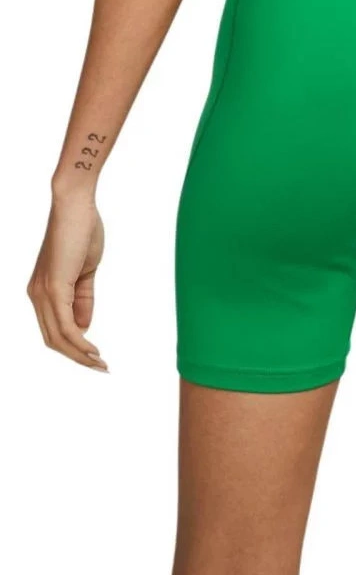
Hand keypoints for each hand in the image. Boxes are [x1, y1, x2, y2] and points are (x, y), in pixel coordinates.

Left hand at [28, 192, 107, 370]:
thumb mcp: (85, 272)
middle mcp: (37, 295)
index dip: (73, 347)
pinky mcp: (54, 288)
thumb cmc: (81, 231)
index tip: (95, 356)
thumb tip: (83, 326)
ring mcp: (43, 292)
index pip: (54, 329)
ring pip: (57, 337)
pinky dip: (78, 342)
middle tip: (100, 367)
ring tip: (100, 363)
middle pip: (52, 339)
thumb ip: (83, 299)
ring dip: (79, 355)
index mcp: (43, 290)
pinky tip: (92, 350)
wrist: (75, 207)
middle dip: (77, 357)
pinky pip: (64, 325)